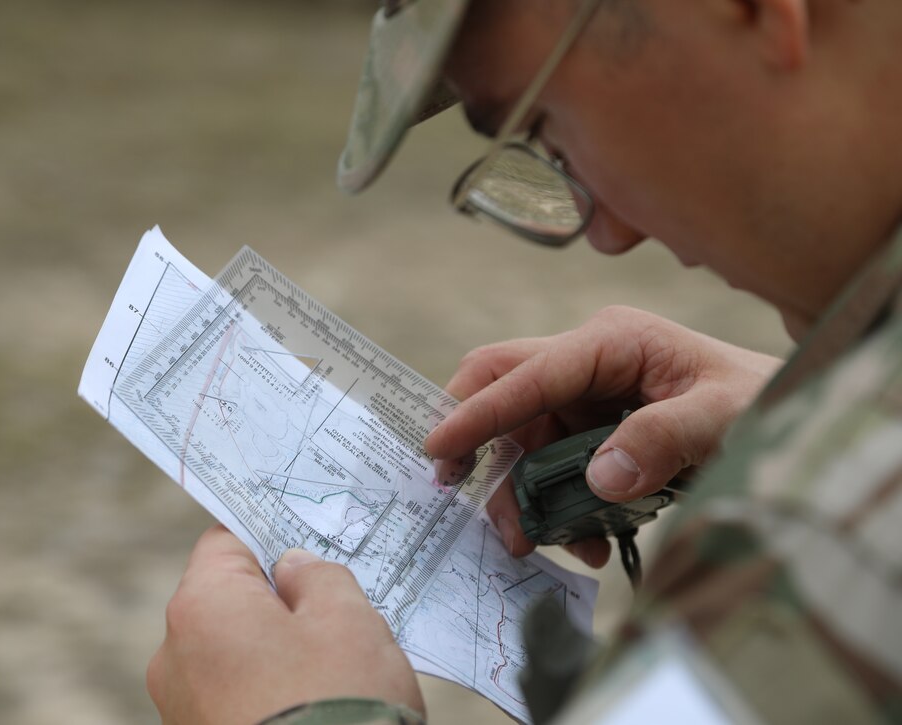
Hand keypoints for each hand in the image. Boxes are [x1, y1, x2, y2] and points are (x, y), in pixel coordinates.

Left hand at [147, 525, 423, 724]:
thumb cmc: (336, 707)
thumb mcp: (348, 621)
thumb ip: (319, 577)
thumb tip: (294, 569)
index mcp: (202, 607)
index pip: (225, 542)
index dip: (269, 536)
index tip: (305, 543)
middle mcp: (174, 656)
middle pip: (228, 601)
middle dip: (278, 602)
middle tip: (334, 612)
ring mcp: (181, 709)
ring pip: (232, 654)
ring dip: (275, 653)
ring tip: (331, 671)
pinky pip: (233, 697)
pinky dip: (268, 693)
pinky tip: (312, 705)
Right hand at [425, 306, 779, 566]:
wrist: (788, 413)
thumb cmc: (761, 399)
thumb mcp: (723, 416)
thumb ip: (662, 439)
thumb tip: (598, 478)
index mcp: (613, 341)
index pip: (527, 372)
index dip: (478, 410)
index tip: (438, 449)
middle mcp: (588, 362)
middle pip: (504, 387)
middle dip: (475, 435)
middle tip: (452, 485)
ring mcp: (587, 395)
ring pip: (522, 436)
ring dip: (519, 490)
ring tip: (531, 541)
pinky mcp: (592, 428)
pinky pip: (551, 464)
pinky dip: (554, 505)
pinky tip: (581, 539)